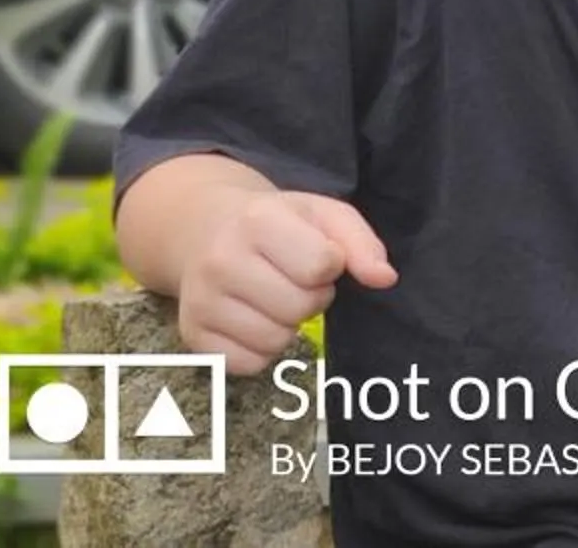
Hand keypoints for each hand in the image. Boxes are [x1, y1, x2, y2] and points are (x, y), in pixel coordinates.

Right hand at [180, 192, 396, 375]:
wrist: (205, 230)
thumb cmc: (276, 222)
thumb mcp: (322, 214)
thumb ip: (360, 243)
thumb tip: (385, 279)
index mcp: (258, 221)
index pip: (320, 265)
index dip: (332, 266)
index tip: (320, 256)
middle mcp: (221, 261)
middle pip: (299, 307)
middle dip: (312, 297)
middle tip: (298, 281)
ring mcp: (201, 301)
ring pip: (274, 340)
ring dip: (289, 326)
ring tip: (277, 298)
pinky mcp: (192, 336)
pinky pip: (248, 365)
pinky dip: (263, 350)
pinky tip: (257, 320)